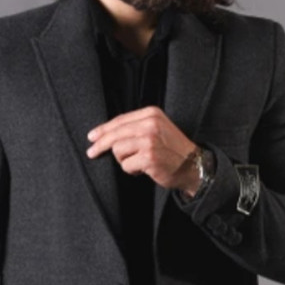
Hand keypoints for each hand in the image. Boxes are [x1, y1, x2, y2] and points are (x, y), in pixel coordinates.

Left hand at [86, 106, 200, 191]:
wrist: (193, 165)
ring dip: (124, 160)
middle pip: (114, 134)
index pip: (120, 120)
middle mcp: (150, 124)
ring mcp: (149, 140)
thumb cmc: (172, 149)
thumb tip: (106, 135)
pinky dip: (132, 170)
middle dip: (100, 145)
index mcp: (151, 113)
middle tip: (91, 152)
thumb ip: (136, 127)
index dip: (103, 129)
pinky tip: (144, 169)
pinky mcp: (148, 157)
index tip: (92, 136)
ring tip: (138, 162)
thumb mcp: (157, 128)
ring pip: (118, 150)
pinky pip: (126, 165)